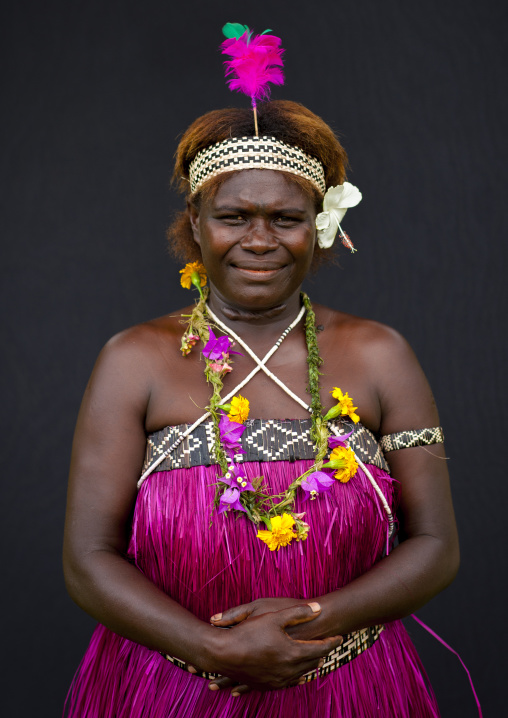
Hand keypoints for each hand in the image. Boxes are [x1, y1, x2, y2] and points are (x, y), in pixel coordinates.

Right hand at [206, 602, 341, 694]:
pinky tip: (296, 675)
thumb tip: (318, 608)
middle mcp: (288, 670)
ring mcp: (277, 680)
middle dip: (321, 653)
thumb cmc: (248, 632)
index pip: (320, 648)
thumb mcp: (274, 616)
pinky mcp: (266, 685)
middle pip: (311, 662)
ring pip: (300, 674)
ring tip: (316, 660)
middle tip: (328, 646)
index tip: (339, 636)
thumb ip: (298, 612)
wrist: (224, 653)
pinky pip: (286, 682)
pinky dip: (295, 676)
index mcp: (292, 653)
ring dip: (309, 665)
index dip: (330, 642)